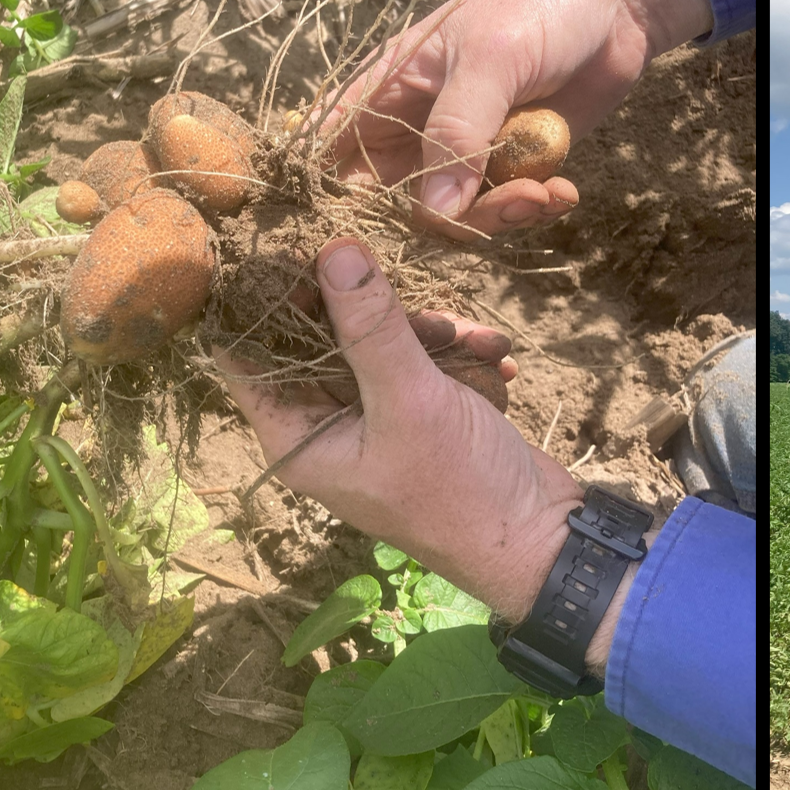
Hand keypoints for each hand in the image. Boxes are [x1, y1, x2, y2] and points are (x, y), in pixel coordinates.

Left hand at [206, 239, 581, 624]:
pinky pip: (421, 360)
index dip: (265, 302)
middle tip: (424, 314)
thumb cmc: (461, 488)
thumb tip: (332, 250)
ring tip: (474, 342)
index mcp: (297, 438)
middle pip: (322, 337)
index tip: (300, 248)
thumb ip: (370, 326)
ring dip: (431, 332)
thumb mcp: (411, 400)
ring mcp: (373, 419)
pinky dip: (457, 353)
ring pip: (380, 342)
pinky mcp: (418, 412)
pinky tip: (495, 356)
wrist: (541, 541)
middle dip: (376, 314)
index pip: (248, 357)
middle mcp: (325, 428)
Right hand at [302, 0, 716, 241]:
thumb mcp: (490, 61)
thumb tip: (435, 212)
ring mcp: (465, 147)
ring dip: (498, 215)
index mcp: (389, 88)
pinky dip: (533, 208)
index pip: (332, 150)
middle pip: (393, 200)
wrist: (623, 1)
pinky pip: (503, 205)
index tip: (353, 239)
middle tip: (501, 206)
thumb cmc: (540, 6)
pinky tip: (563, 191)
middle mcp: (416, 124)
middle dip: (440, 218)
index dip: (330, 197)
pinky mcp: (511, 163)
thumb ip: (457, 133)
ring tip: (545, 194)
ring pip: (453, 213)